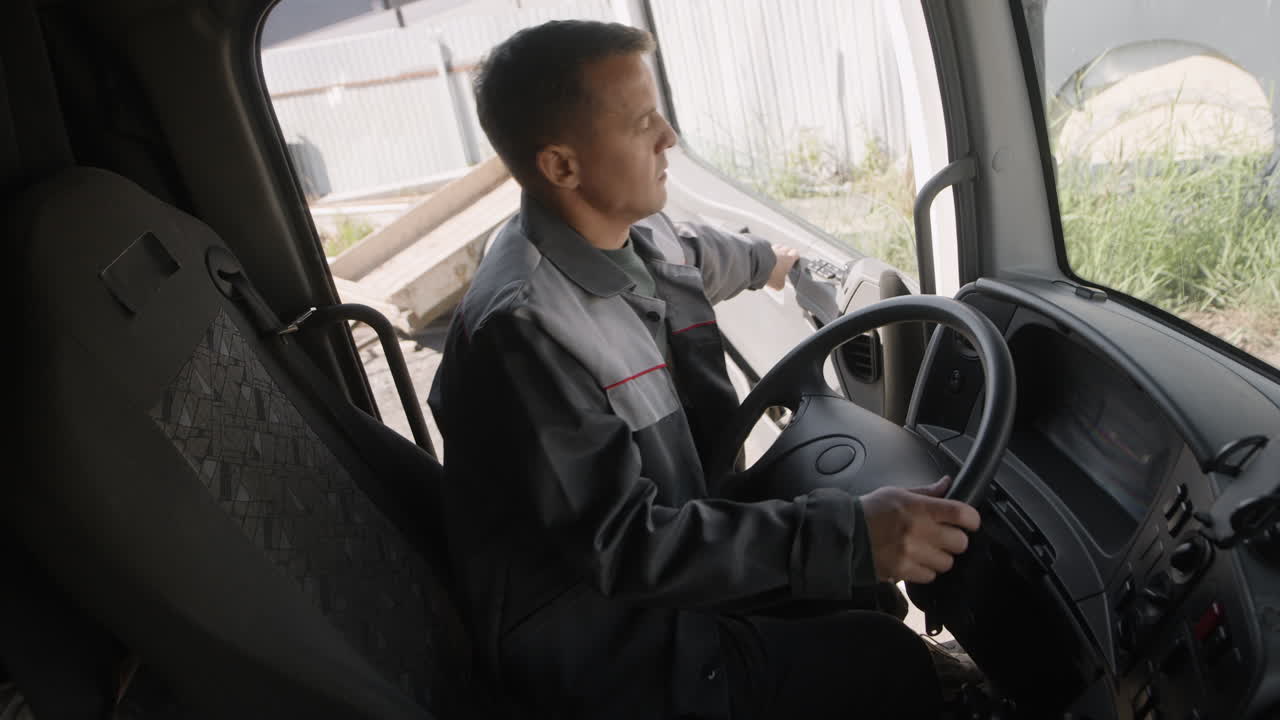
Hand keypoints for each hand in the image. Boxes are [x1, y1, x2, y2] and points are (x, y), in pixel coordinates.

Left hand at [766, 244, 798, 289]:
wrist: (757, 265)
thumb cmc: (771, 274)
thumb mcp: (779, 284)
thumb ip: (781, 283)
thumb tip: (780, 284)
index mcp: (789, 259)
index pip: (796, 253)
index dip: (795, 256)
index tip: (795, 259)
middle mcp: (782, 251)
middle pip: (787, 248)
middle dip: (787, 252)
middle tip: (784, 259)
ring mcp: (772, 248)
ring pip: (778, 246)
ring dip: (777, 251)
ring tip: (775, 257)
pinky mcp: (763, 248)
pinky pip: (768, 248)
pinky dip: (768, 252)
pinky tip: (765, 257)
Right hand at [861, 476, 980, 583]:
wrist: (845, 533)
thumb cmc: (870, 511)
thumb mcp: (898, 493)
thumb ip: (926, 492)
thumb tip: (947, 484)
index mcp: (919, 508)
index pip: (962, 513)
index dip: (972, 519)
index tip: (969, 522)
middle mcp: (919, 531)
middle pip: (960, 542)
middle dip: (955, 540)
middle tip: (944, 537)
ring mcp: (912, 553)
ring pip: (947, 562)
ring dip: (941, 557)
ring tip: (927, 550)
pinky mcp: (903, 570)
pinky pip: (930, 576)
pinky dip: (926, 571)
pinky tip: (916, 561)